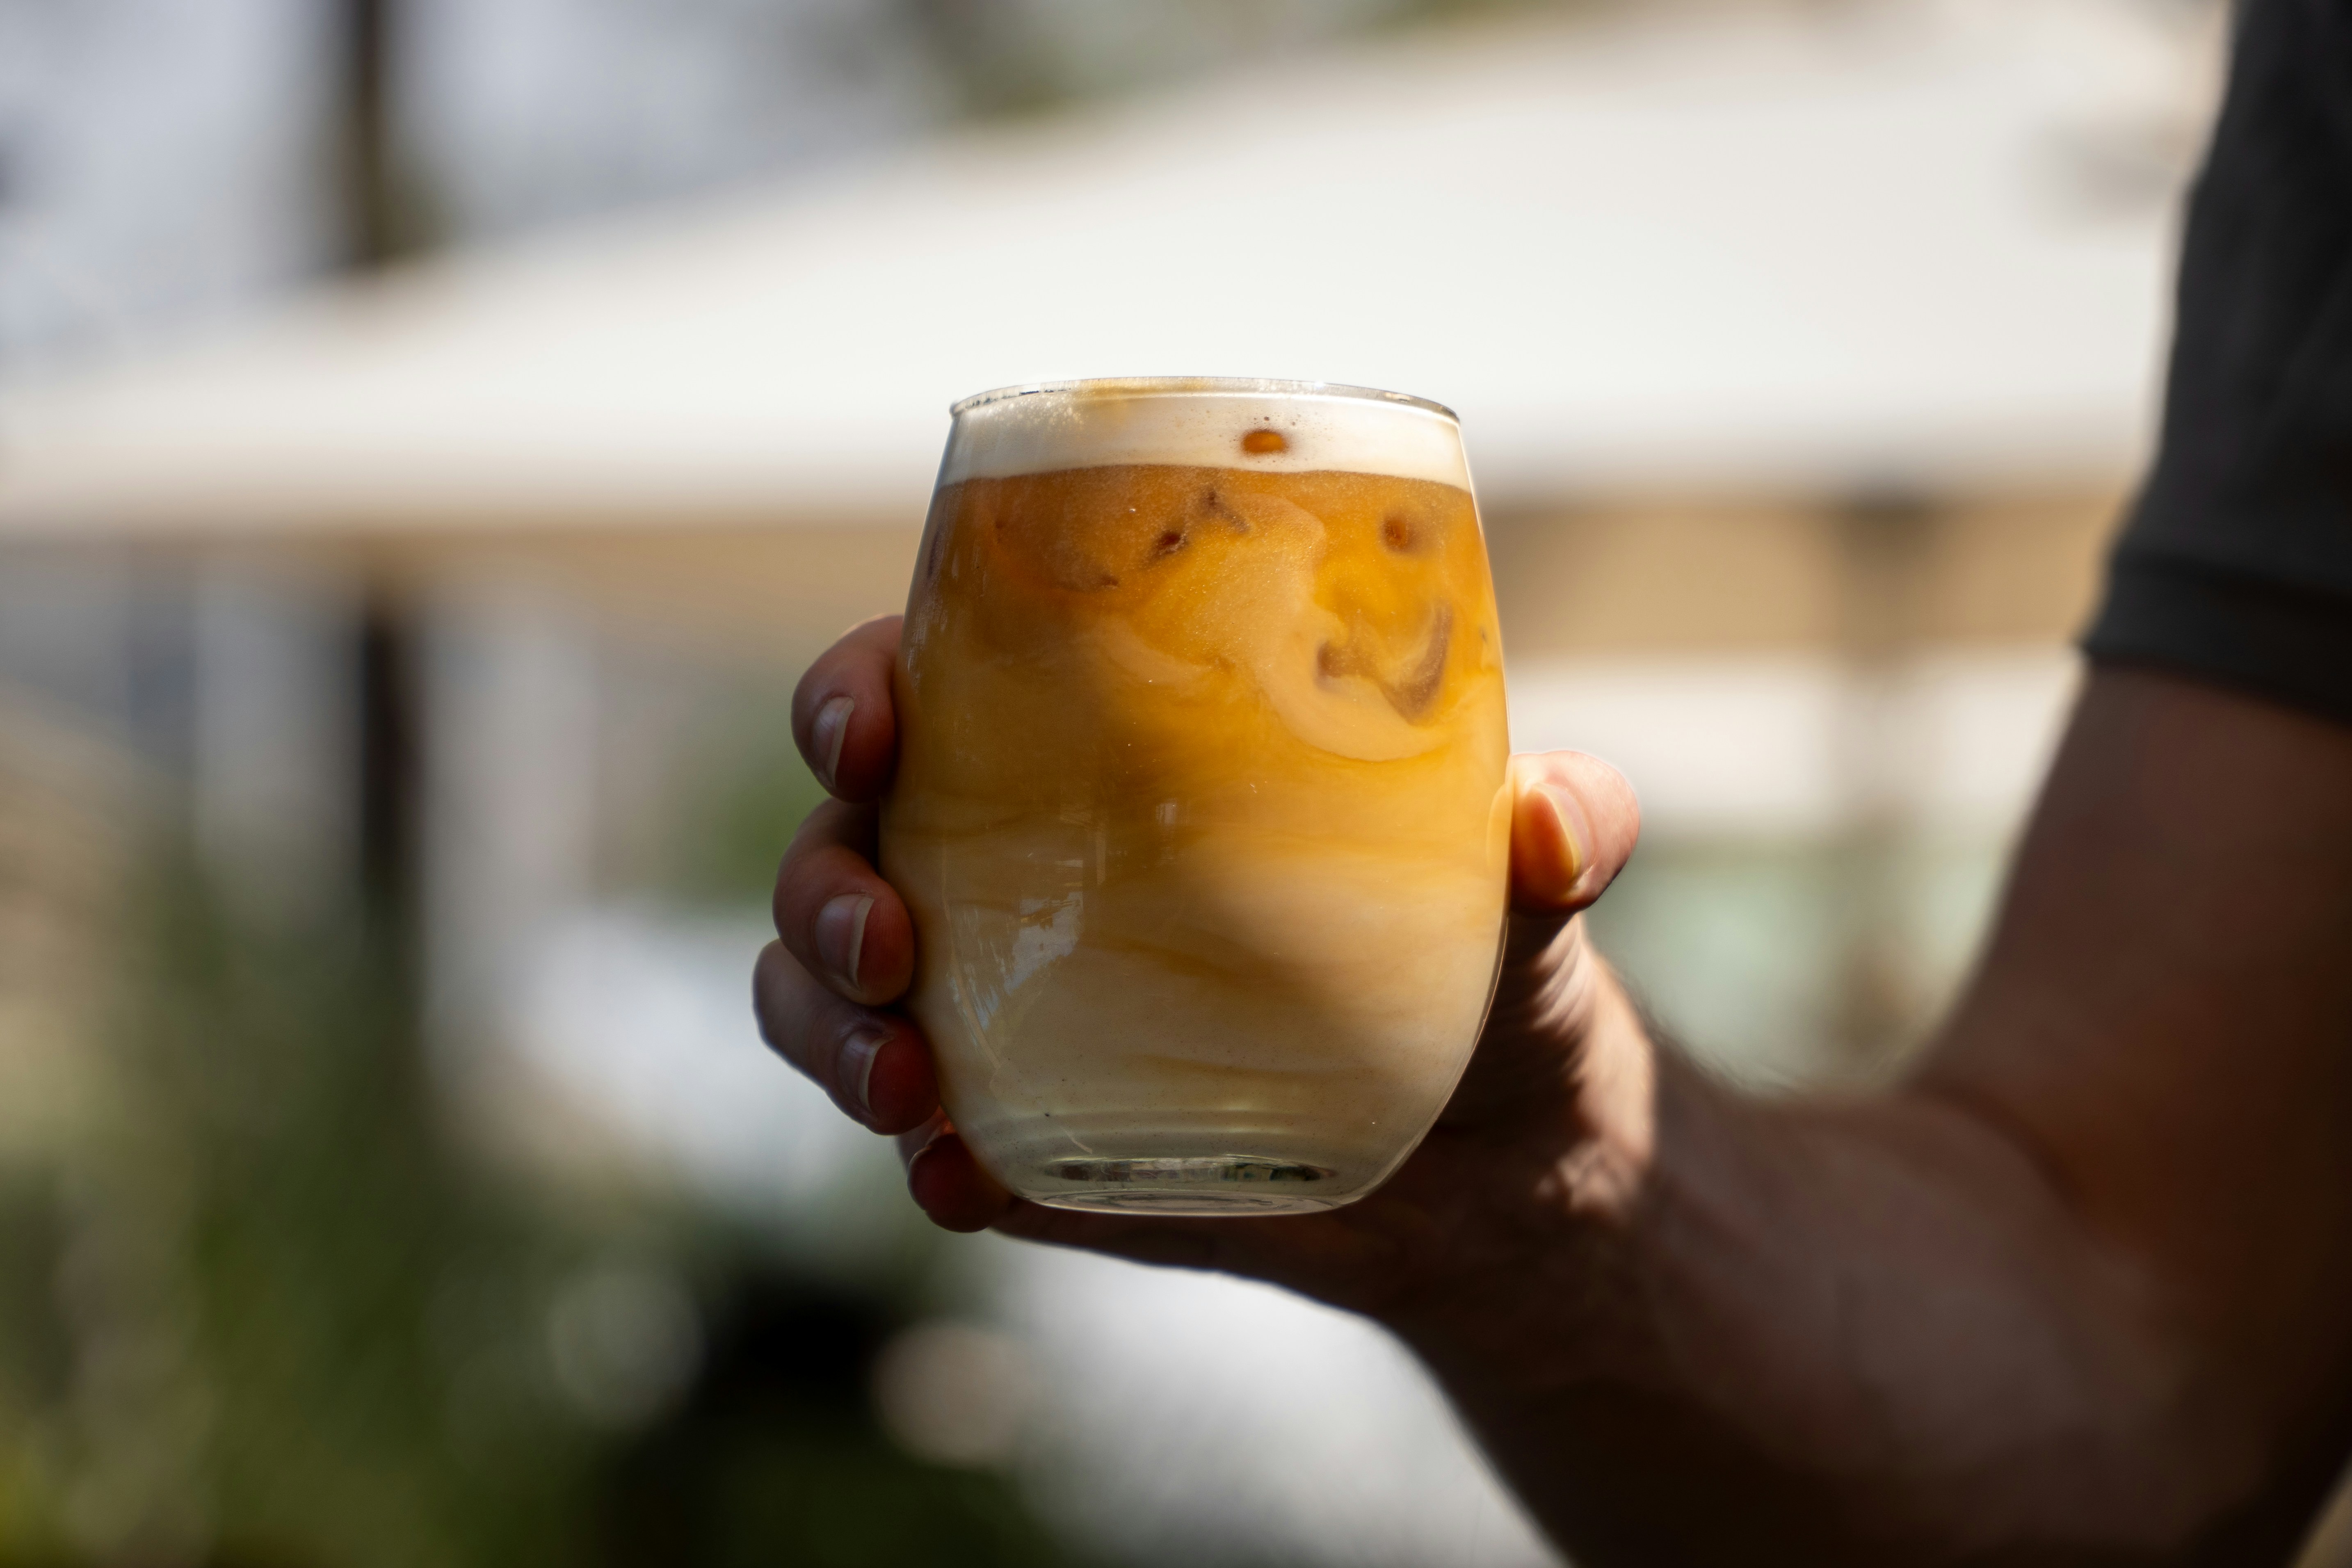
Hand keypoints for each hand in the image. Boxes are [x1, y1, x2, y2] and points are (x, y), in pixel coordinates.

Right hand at [753, 614, 1648, 1321]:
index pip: (926, 682)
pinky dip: (919, 1160)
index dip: (857, 692)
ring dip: (827, 1032)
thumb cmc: (1492, 965)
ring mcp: (1004, 1003)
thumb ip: (1565, 827)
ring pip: (830, 992)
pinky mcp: (1024, 1132)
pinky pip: (918, 1137)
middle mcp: (1017, 862)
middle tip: (890, 947)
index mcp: (1093, 752)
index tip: (873, 731)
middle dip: (822, 889)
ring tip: (903, 1092)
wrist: (1497, 1166)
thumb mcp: (1529, 888)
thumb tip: (1557, 824)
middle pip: (840, 844)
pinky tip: (955, 1182)